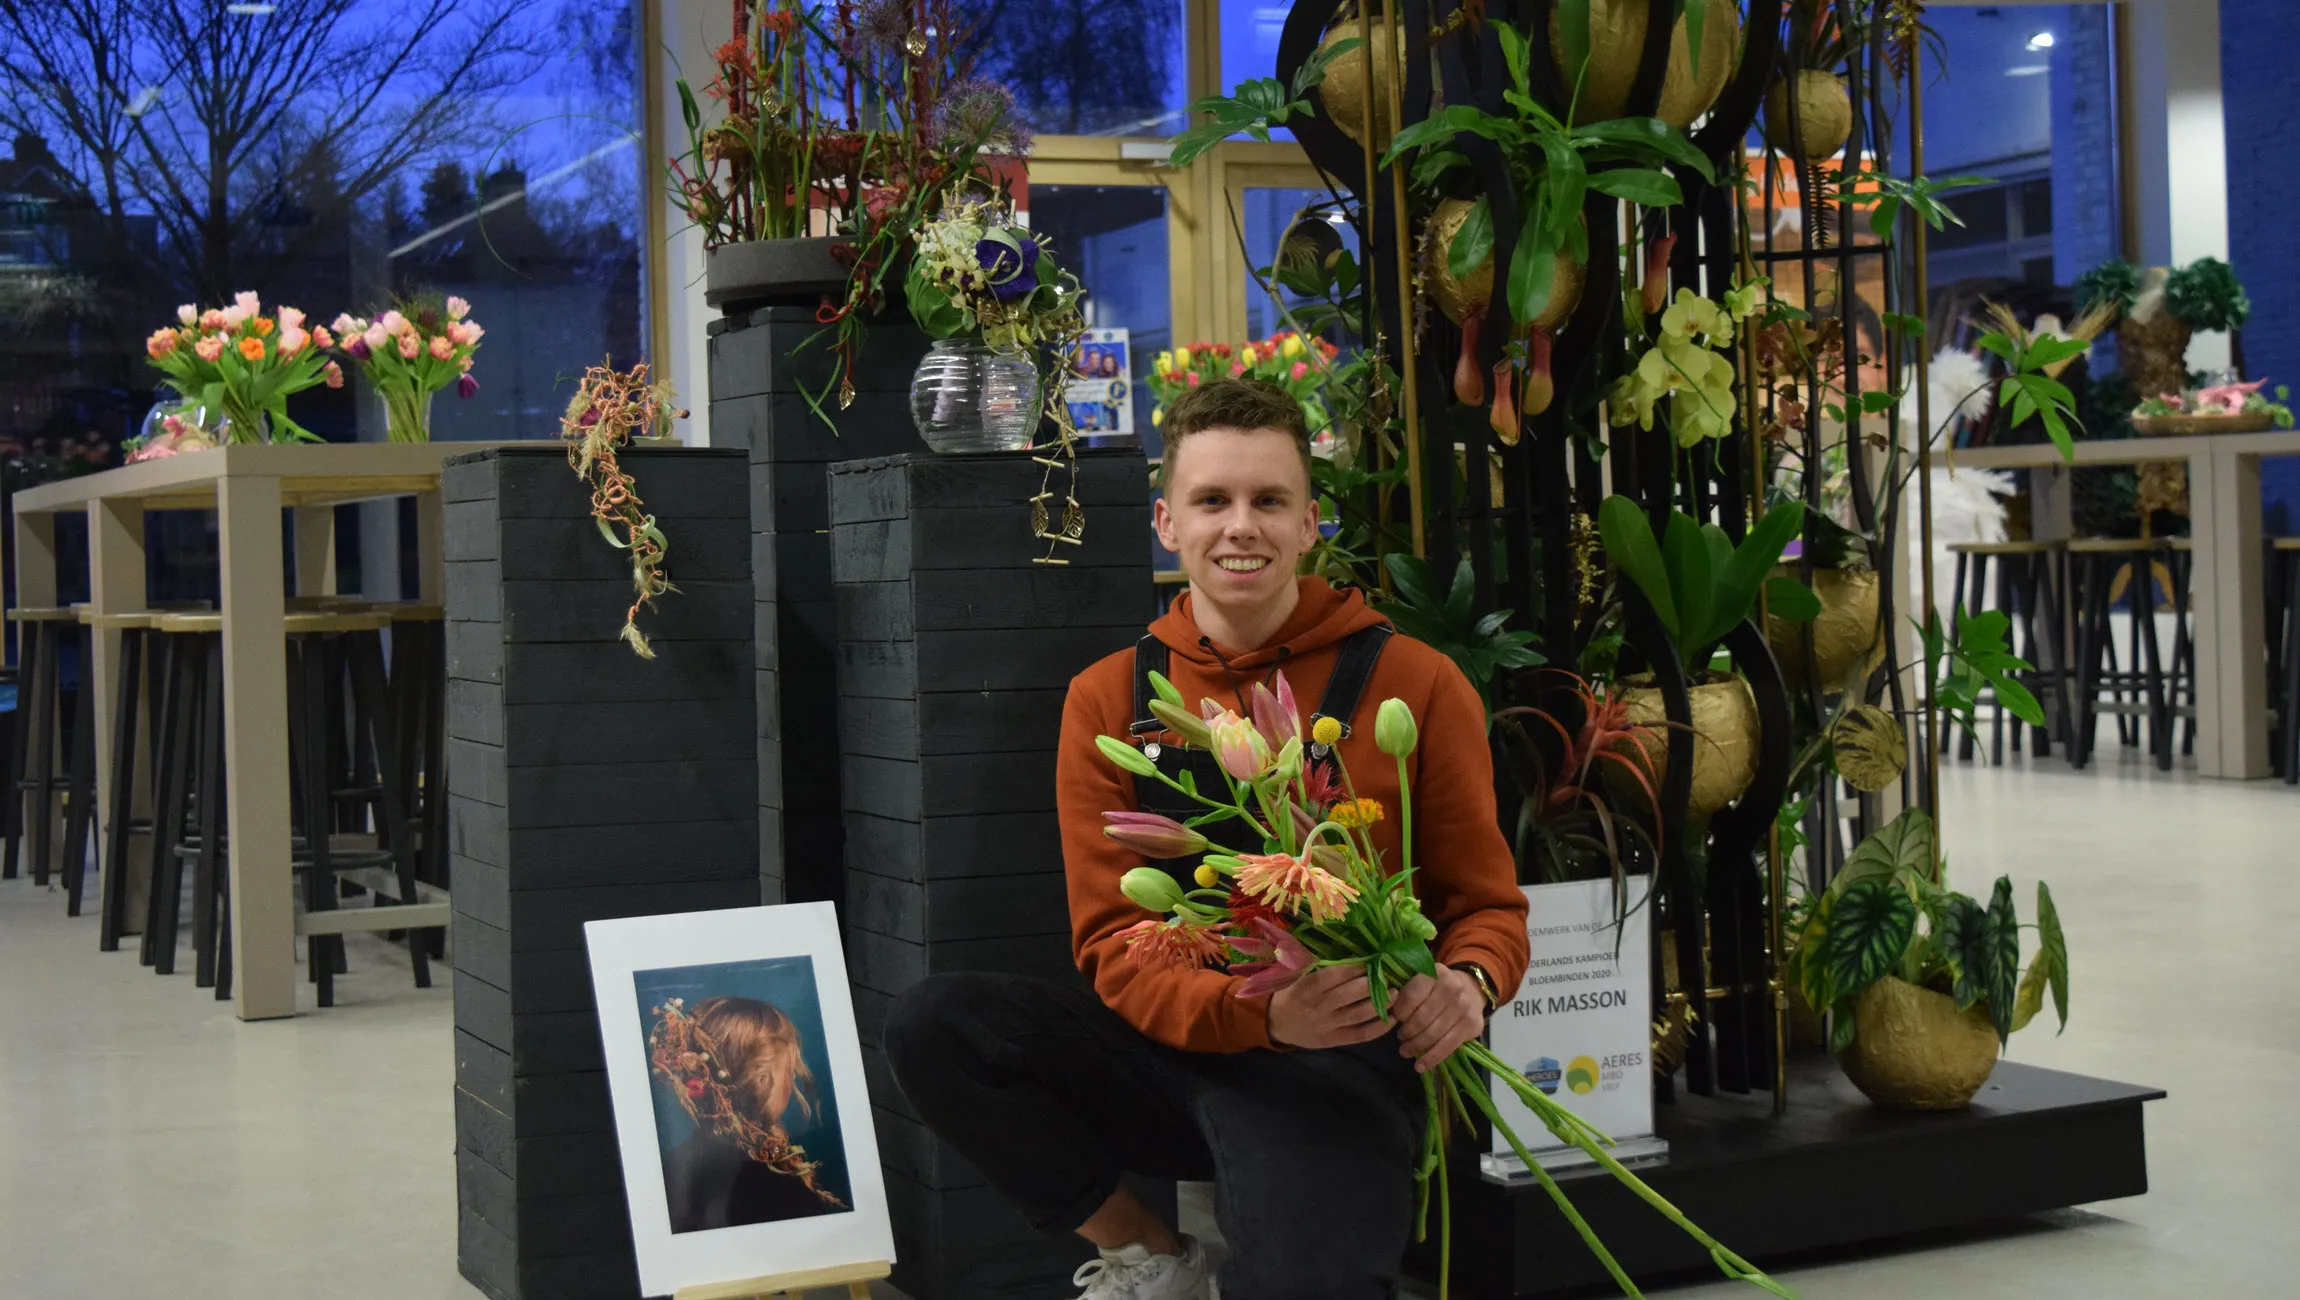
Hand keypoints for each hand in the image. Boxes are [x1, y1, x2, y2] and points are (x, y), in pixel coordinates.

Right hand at [1267, 965, 1387, 1049]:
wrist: (1275, 1023)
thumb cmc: (1290, 993)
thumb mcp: (1297, 976)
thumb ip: (1319, 966)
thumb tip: (1352, 953)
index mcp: (1306, 988)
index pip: (1333, 976)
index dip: (1354, 968)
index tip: (1372, 961)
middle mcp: (1317, 1007)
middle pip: (1348, 995)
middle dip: (1370, 985)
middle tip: (1388, 977)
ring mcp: (1327, 1026)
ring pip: (1357, 1015)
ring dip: (1379, 1005)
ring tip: (1395, 995)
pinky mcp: (1334, 1041)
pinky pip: (1360, 1035)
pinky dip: (1378, 1029)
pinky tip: (1392, 1019)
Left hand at [1391, 967, 1485, 1072]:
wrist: (1470, 990)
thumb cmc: (1437, 988)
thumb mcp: (1421, 981)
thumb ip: (1405, 993)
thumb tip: (1387, 1012)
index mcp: (1435, 972)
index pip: (1411, 996)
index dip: (1399, 1012)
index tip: (1394, 1020)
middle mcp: (1452, 987)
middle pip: (1422, 1018)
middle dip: (1407, 1032)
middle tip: (1400, 1038)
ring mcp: (1464, 1006)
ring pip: (1433, 1034)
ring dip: (1416, 1046)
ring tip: (1405, 1051)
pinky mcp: (1472, 1024)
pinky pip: (1448, 1046)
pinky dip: (1431, 1058)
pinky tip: (1419, 1066)